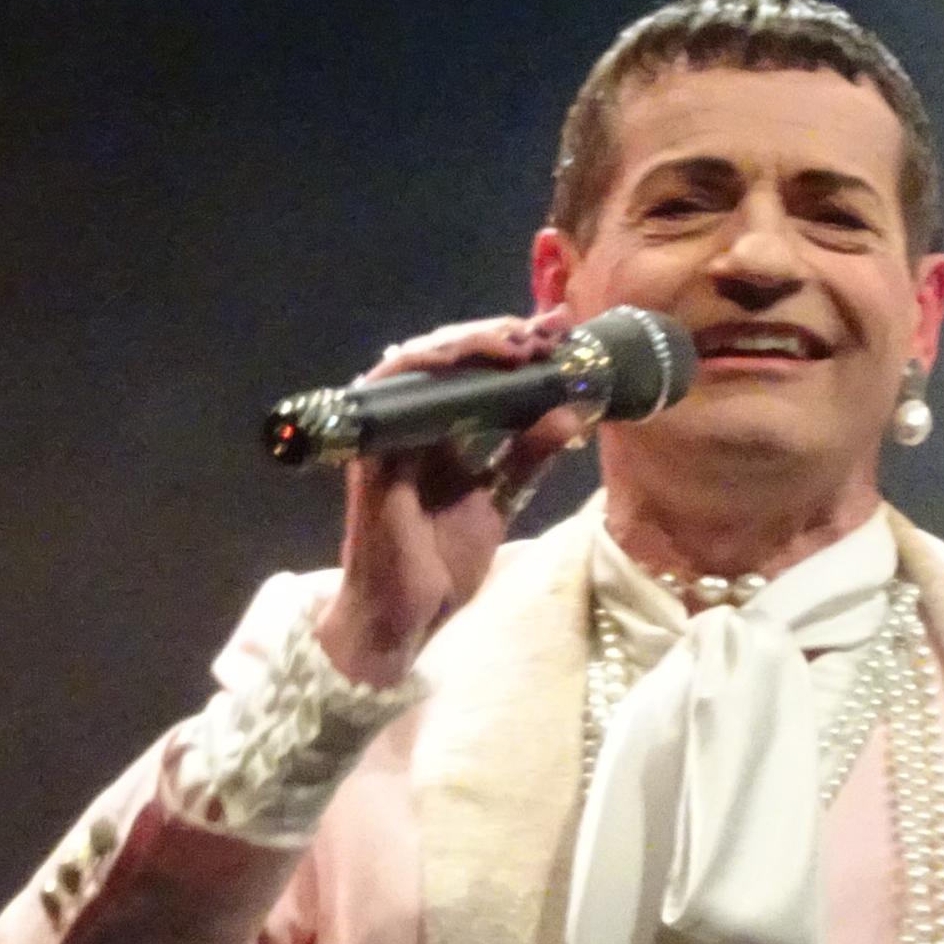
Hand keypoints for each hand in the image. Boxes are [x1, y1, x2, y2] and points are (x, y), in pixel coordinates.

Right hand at [313, 314, 592, 685]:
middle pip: (448, 359)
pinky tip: (464, 359)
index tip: (562, 336)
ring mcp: (386, 435)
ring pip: (418, 363)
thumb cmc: (441, 561)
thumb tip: (573, 410)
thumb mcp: (500, 498)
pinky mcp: (371, 452)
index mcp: (438, 433)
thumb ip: (528, 455)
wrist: (407, 615)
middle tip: (549, 328)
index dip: (513, 350)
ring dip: (468, 344)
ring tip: (518, 339)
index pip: (474, 375)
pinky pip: (389, 394)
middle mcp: (409, 425)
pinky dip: (427, 369)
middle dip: (499, 336)